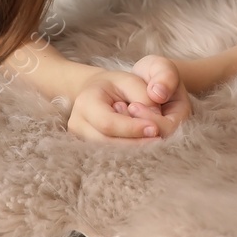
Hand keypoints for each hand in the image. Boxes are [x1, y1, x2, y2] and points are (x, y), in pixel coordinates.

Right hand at [65, 55, 191, 143]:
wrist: (98, 91)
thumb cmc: (117, 84)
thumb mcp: (131, 80)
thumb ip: (144, 96)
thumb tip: (155, 119)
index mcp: (86, 102)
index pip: (108, 123)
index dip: (132, 128)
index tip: (155, 129)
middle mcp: (78, 124)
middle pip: (108, 143)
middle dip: (136, 142)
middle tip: (159, 139)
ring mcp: (81, 140)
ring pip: (109, 153)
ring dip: (133, 149)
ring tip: (153, 141)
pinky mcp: (88, 150)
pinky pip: (110, 156)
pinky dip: (128, 152)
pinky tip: (143, 145)